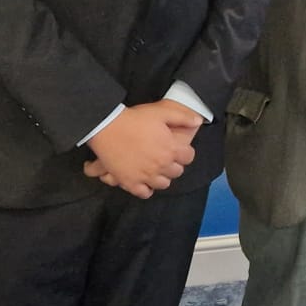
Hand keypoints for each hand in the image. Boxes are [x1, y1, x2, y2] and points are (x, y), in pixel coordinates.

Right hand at [84, 100, 199, 196]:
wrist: (108, 127)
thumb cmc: (134, 119)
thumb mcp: (161, 112)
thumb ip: (182, 117)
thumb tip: (198, 121)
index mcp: (171, 149)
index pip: (188, 157)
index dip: (185, 153)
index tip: (179, 150)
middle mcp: (161, 165)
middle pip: (176, 172)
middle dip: (174, 165)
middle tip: (166, 158)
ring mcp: (146, 176)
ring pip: (163, 184)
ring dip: (161, 177)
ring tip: (155, 169)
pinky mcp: (130, 182)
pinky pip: (144, 193)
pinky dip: (146, 189)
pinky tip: (144, 181)